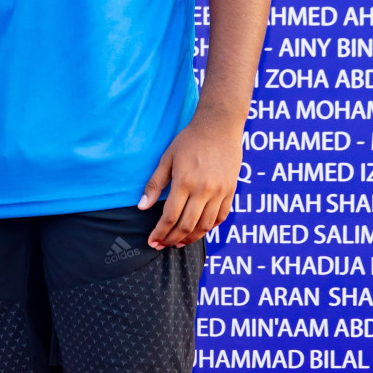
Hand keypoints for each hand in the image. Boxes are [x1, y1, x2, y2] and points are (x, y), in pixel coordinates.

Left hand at [138, 116, 241, 248]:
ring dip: (190, 238)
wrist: (219, 127)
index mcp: (185, 182)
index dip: (159, 233)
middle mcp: (204, 190)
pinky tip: (198, 231)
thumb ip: (155, 184)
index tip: (151, 241)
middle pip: (187, 226)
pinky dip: (209, 228)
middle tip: (161, 245)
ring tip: (177, 242)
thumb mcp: (167, 158)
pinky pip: (221, 217)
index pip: (170, 217)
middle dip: (171, 239)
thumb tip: (141, 207)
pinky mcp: (231, 191)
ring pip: (205, 226)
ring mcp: (220, 192)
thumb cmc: (189, 141)